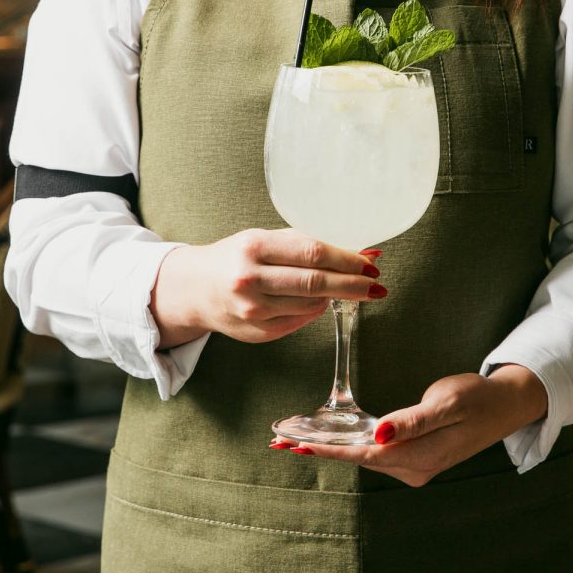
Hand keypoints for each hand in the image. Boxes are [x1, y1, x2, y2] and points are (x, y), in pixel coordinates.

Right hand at [151, 228, 384, 346]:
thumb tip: (360, 252)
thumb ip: (307, 244)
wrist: (195, 289)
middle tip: (377, 284)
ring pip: (311, 305)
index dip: (347, 260)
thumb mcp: (265, 240)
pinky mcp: (258, 333)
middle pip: (316, 283)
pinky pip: (300, 321)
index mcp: (254, 247)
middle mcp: (251, 280)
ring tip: (350, 288)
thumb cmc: (237, 257)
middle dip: (353, 284)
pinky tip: (319, 301)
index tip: (370, 262)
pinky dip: (315, 310)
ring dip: (336, 297)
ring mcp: (253, 310)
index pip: (313, 254)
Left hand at [270, 365, 547, 486]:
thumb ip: (412, 421)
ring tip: (295, 438)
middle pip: (357, 459)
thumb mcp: (446, 402)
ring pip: (363, 457)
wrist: (504, 405)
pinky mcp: (414, 457)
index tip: (296, 443)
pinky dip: (350, 444)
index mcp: (419, 457)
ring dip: (331, 447)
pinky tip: (331, 437)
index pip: (363, 455)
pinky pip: (375, 453)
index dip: (328, 448)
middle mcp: (413, 469)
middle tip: (281, 440)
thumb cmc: (477, 399)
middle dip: (320, 448)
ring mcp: (414, 466)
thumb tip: (379, 436)